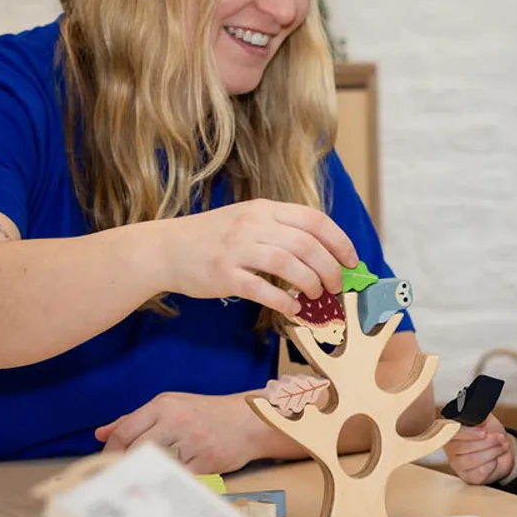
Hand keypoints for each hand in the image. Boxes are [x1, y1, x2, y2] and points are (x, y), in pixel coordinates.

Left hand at [95, 391, 267, 473]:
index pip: (124, 431)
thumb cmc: (207, 413)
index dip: (110, 452)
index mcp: (163, 405)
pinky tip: (164, 488)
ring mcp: (192, 441)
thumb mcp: (172, 406)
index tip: (105, 466)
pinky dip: (168, 484)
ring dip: (146, 477)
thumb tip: (100, 433)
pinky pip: (178, 478)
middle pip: (136, 450)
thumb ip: (135, 419)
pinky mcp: (206, 461)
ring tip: (139, 485)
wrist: (250, 421)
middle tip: (119, 480)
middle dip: (125, 468)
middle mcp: (176, 420)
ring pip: (156, 465)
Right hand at [159, 199, 358, 317]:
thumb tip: (323, 252)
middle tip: (335, 286)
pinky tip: (293, 307)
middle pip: (307, 245)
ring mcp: (237, 249)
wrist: (165, 248)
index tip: (351, 260)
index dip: (339, 241)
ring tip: (317, 296)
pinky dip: (284, 300)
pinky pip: (263, 289)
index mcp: (265, 209)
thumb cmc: (214, 236)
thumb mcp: (248, 219)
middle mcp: (253, 224)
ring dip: (311, 284)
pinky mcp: (224, 275)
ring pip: (289, 265)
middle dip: (330, 269)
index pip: (314, 220)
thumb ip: (281, 229)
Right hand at [443, 414, 516, 484]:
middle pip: (463, 447)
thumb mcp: (485, 419)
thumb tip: (477, 410)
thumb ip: (478, 414)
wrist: (502, 450)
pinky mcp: (468, 477)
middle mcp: (451, 450)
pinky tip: (495, 459)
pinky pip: (480, 472)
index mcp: (451, 432)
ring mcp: (458, 465)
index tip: (484, 431)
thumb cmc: (491, 434)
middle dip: (487, 442)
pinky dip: (492, 464)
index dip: (468, 433)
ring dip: (492, 452)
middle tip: (500, 438)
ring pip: (472, 459)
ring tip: (502, 446)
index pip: (452, 433)